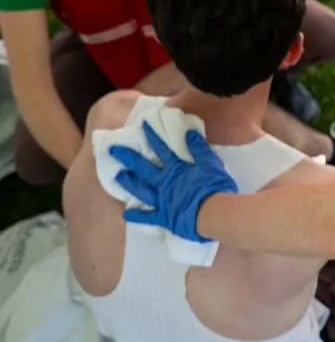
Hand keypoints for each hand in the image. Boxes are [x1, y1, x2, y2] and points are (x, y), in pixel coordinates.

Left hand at [108, 120, 237, 242]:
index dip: (152, 135)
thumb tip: (189, 132)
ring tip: (118, 176)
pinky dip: (136, 216)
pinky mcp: (164, 217)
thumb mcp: (210, 162)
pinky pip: (147, 217)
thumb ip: (199, 148)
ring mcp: (162, 200)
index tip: (141, 124)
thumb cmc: (214, 186)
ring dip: (128, 183)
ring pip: (140, 189)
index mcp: (176, 168)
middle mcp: (164, 182)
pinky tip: (126, 214)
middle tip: (113, 150)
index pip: (162, 148)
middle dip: (128, 157)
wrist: (213, 212)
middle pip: (143, 167)